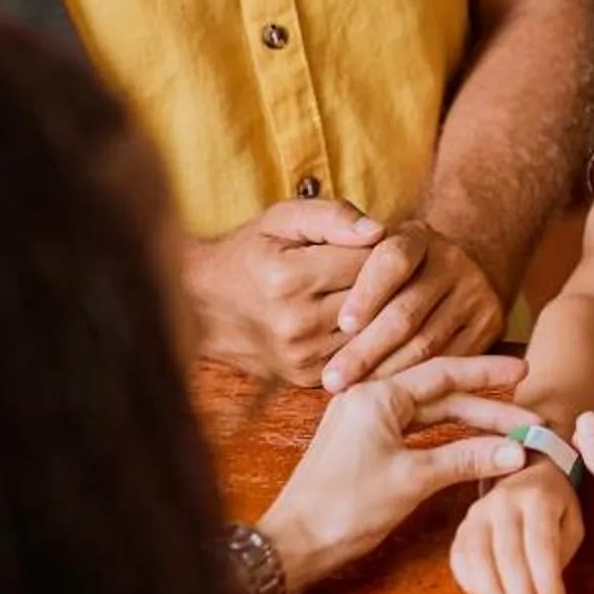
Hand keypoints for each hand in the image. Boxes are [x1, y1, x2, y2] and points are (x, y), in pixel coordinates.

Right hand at [187, 199, 385, 386]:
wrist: (206, 304)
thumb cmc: (251, 252)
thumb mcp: (283, 219)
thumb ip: (332, 216)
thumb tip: (377, 232)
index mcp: (288, 279)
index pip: (369, 261)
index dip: (380, 247)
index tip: (377, 240)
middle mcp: (295, 324)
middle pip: (377, 299)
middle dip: (386, 279)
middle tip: (382, 264)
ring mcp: (301, 356)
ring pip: (374, 330)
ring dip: (381, 310)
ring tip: (369, 287)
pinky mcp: (307, 377)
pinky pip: (359, 354)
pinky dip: (366, 336)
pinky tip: (358, 316)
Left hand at [257, 355, 539, 593]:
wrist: (294, 543)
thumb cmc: (346, 508)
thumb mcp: (413, 480)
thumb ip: (466, 459)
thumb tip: (517, 452)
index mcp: (375, 396)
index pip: (443, 374)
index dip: (487, 375)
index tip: (523, 374)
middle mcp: (368, 399)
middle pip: (440, 395)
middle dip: (487, 408)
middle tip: (528, 417)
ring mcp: (363, 422)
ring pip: (428, 414)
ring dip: (469, 424)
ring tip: (508, 432)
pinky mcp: (362, 444)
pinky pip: (413, 430)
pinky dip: (445, 437)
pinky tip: (470, 444)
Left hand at [328, 217, 509, 392]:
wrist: (452, 269)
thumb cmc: (390, 269)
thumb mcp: (369, 248)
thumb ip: (346, 259)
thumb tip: (335, 313)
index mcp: (418, 236)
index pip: (394, 260)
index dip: (368, 294)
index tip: (343, 325)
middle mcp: (453, 261)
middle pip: (407, 311)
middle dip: (366, 350)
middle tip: (333, 378)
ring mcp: (475, 293)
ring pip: (427, 343)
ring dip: (386, 372)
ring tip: (352, 392)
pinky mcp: (491, 324)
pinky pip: (449, 360)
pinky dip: (414, 379)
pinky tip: (386, 393)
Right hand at [452, 460, 586, 593]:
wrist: (527, 469)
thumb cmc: (556, 505)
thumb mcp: (572, 521)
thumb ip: (559, 553)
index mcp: (537, 496)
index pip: (541, 545)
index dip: (548, 582)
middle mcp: (502, 501)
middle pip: (508, 555)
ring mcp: (477, 512)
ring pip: (478, 559)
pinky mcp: (462, 526)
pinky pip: (459, 559)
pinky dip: (471, 586)